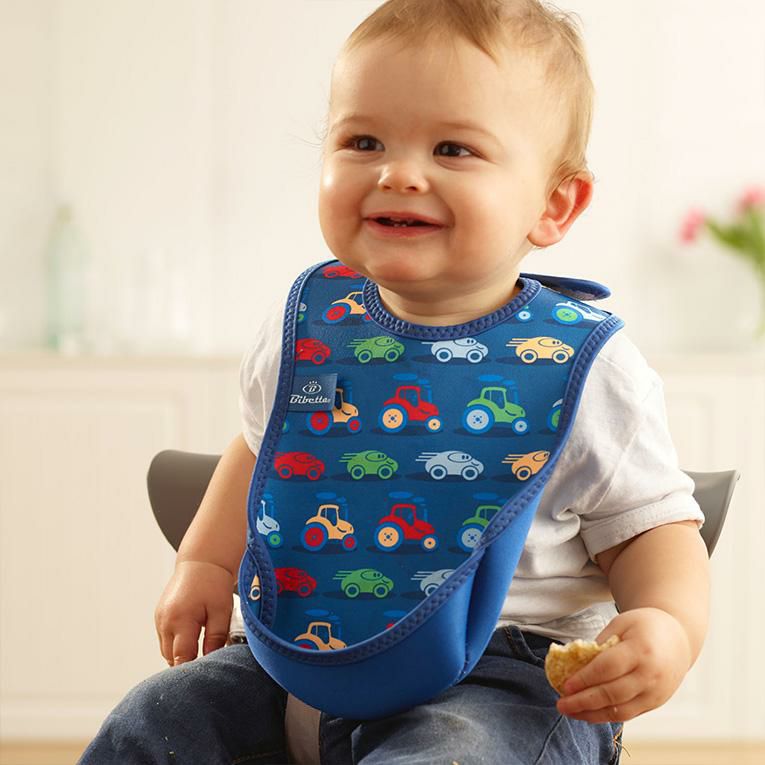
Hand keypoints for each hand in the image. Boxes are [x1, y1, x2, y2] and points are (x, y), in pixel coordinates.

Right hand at [154, 560, 234, 666]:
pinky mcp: (159, 616)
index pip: (181, 658)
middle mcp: (165, 621)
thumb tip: (211, 662)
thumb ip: (216, 638)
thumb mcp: (221, 611)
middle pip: (171, 658)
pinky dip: (177, 644)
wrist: (201, 561)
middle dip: (187, 665)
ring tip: (201, 652)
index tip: (205, 677)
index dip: (192, 671)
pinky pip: (166, 639)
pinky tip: (192, 640)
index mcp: (180, 620)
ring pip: (167, 651)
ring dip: (181, 654)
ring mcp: (159, 619)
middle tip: (205, 669)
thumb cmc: (213, 583)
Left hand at [555, 607, 692, 722]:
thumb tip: (574, 664)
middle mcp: (650, 675)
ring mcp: (655, 693)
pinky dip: (606, 716)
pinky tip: (588, 713)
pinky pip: (628, 714)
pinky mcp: (655, 703)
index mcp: (641, 649)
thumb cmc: (644, 626)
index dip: (585, 678)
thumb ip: (601, 644)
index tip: (565, 685)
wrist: (678, 638)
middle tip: (561, 704)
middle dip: (583, 701)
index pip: (608, 668)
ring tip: (570, 712)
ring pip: (620, 711)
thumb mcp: (621, 623)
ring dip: (592, 714)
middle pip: (612, 693)